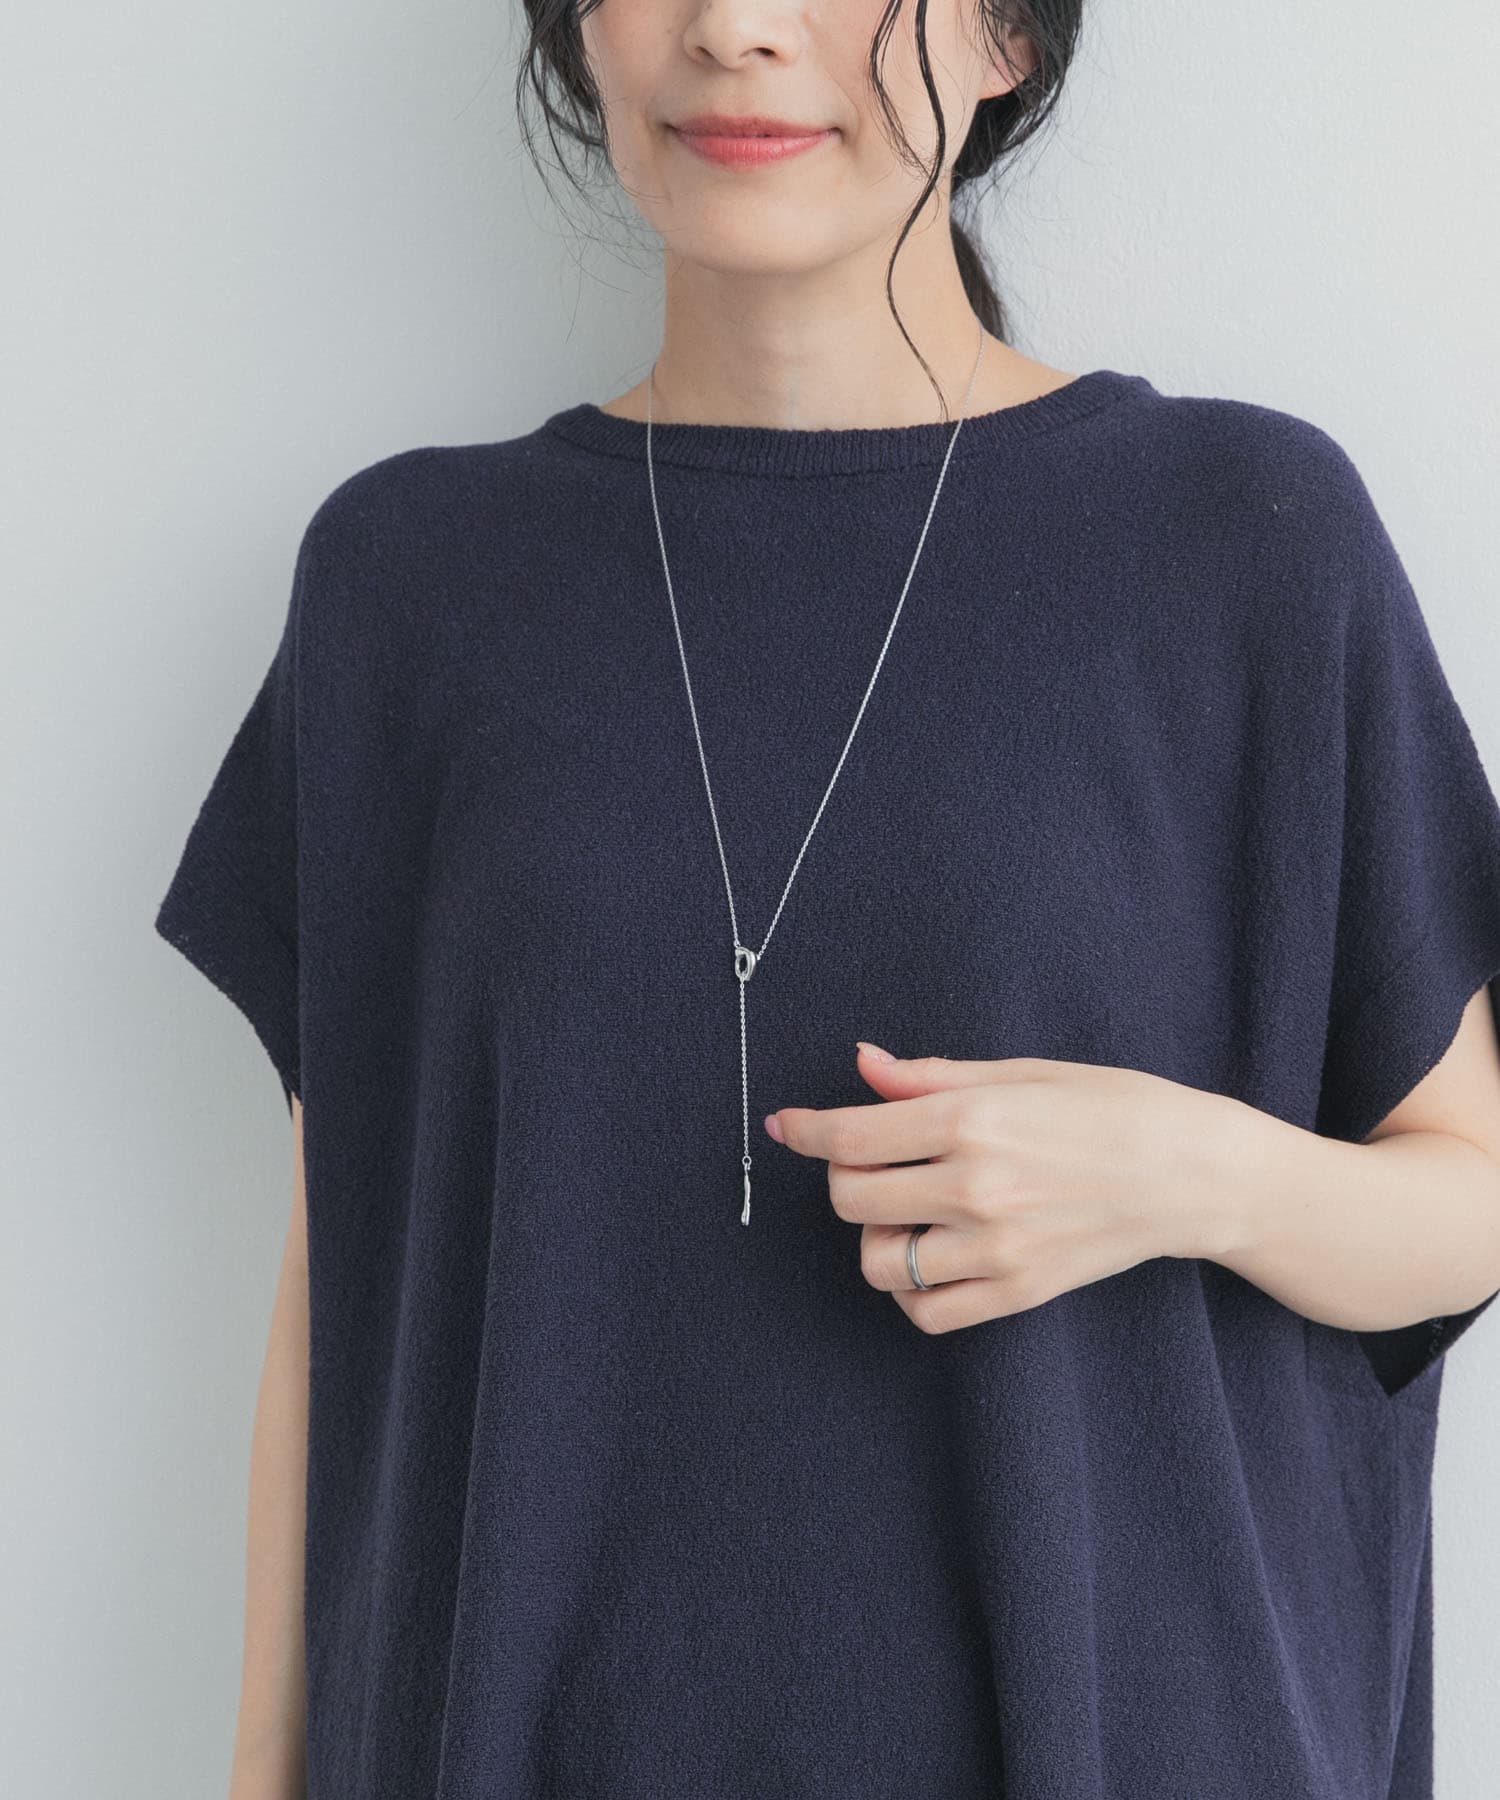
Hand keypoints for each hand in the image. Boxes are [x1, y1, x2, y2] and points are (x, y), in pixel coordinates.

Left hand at [766, 1043, 1246, 1333]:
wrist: (1192, 1173)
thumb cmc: (1112, 1106)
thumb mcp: (1022, 1071)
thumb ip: (933, 1076)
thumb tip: (864, 1064)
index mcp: (971, 1121)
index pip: (851, 1135)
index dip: (806, 1131)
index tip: (787, 1127)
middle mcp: (974, 1187)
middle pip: (852, 1200)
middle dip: (844, 1178)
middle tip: (872, 1162)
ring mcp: (995, 1248)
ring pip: (880, 1264)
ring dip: (875, 1238)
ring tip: (906, 1213)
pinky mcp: (1018, 1291)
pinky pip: (928, 1312)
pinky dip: (912, 1291)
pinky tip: (932, 1256)